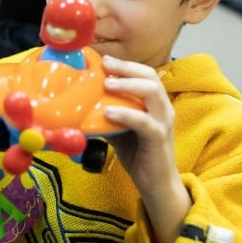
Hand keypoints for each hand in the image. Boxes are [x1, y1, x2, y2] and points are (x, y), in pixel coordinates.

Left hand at [102, 55, 189, 242]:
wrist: (156, 183)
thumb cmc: (138, 154)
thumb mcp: (119, 129)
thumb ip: (107, 114)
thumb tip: (79, 104)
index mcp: (155, 102)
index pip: (144, 73)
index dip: (125, 64)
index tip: (102, 58)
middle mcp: (162, 107)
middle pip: (150, 76)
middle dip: (126, 67)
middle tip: (104, 63)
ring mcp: (163, 122)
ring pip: (152, 92)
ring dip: (128, 84)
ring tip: (107, 84)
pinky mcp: (158, 138)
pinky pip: (144, 122)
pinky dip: (126, 114)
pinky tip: (108, 113)